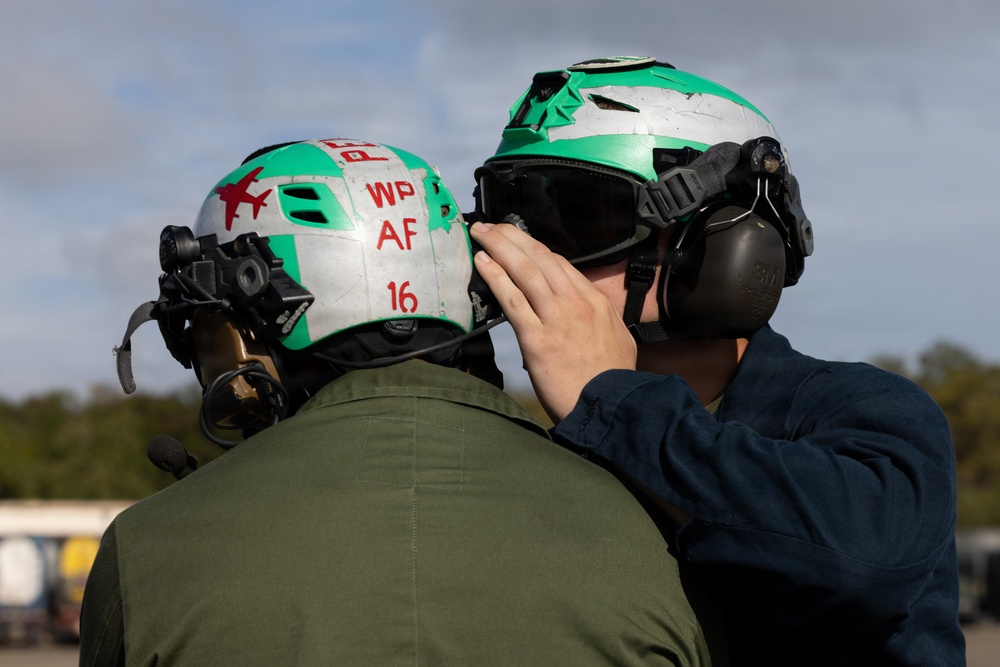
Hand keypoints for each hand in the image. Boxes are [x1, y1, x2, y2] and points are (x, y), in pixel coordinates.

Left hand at [469, 222, 636, 422]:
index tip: (516, 241)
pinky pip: (513, 300)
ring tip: (481, 234)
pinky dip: (496, 277)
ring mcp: (557, 319)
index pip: (560, 263)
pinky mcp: (538, 339)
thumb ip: (599, 319)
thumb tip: (586, 311)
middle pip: (540, 258)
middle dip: (512, 237)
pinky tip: (482, 262)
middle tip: (491, 226)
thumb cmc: (612, 380)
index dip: (533, 248)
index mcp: (594, 301)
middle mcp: (576, 303)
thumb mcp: (618, 338)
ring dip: (500, 247)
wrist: (612, 407)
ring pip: (525, 270)